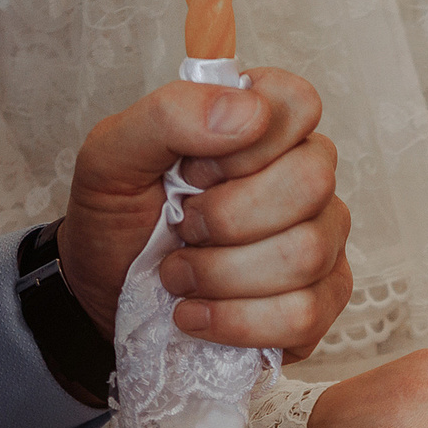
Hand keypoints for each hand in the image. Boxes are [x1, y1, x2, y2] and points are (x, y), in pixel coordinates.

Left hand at [59, 69, 353, 361]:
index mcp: (265, 127)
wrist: (104, 290)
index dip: (243, 146)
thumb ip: (171, 114)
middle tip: (183, 227)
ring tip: (179, 275)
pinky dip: (237, 322)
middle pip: (312, 184)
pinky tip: (198, 315)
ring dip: (222, 275)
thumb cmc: (118, 217)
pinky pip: (304, 315)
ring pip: (306, 255)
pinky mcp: (321, 301)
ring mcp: (323, 240)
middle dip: (228, 218)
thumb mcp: (112, 155)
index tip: (193, 171)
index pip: (299, 104)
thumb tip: (251, 113)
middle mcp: (306, 177)